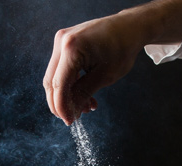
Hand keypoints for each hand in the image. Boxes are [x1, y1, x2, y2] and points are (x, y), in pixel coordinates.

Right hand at [43, 0, 181, 124]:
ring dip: (68, 95)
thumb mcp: (105, 76)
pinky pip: (62, 68)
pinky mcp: (65, 43)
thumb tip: (70, 111)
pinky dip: (71, 83)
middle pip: (52, 81)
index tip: (70, 122)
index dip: (62, 107)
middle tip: (75, 117)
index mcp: (71, 48)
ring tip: (87, 106)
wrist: (129, 28)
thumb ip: (84, 93)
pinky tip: (86, 95)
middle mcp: (62, 42)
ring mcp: (61, 41)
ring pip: (56, 76)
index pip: (59, 85)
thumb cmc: (122, 49)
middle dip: (62, 103)